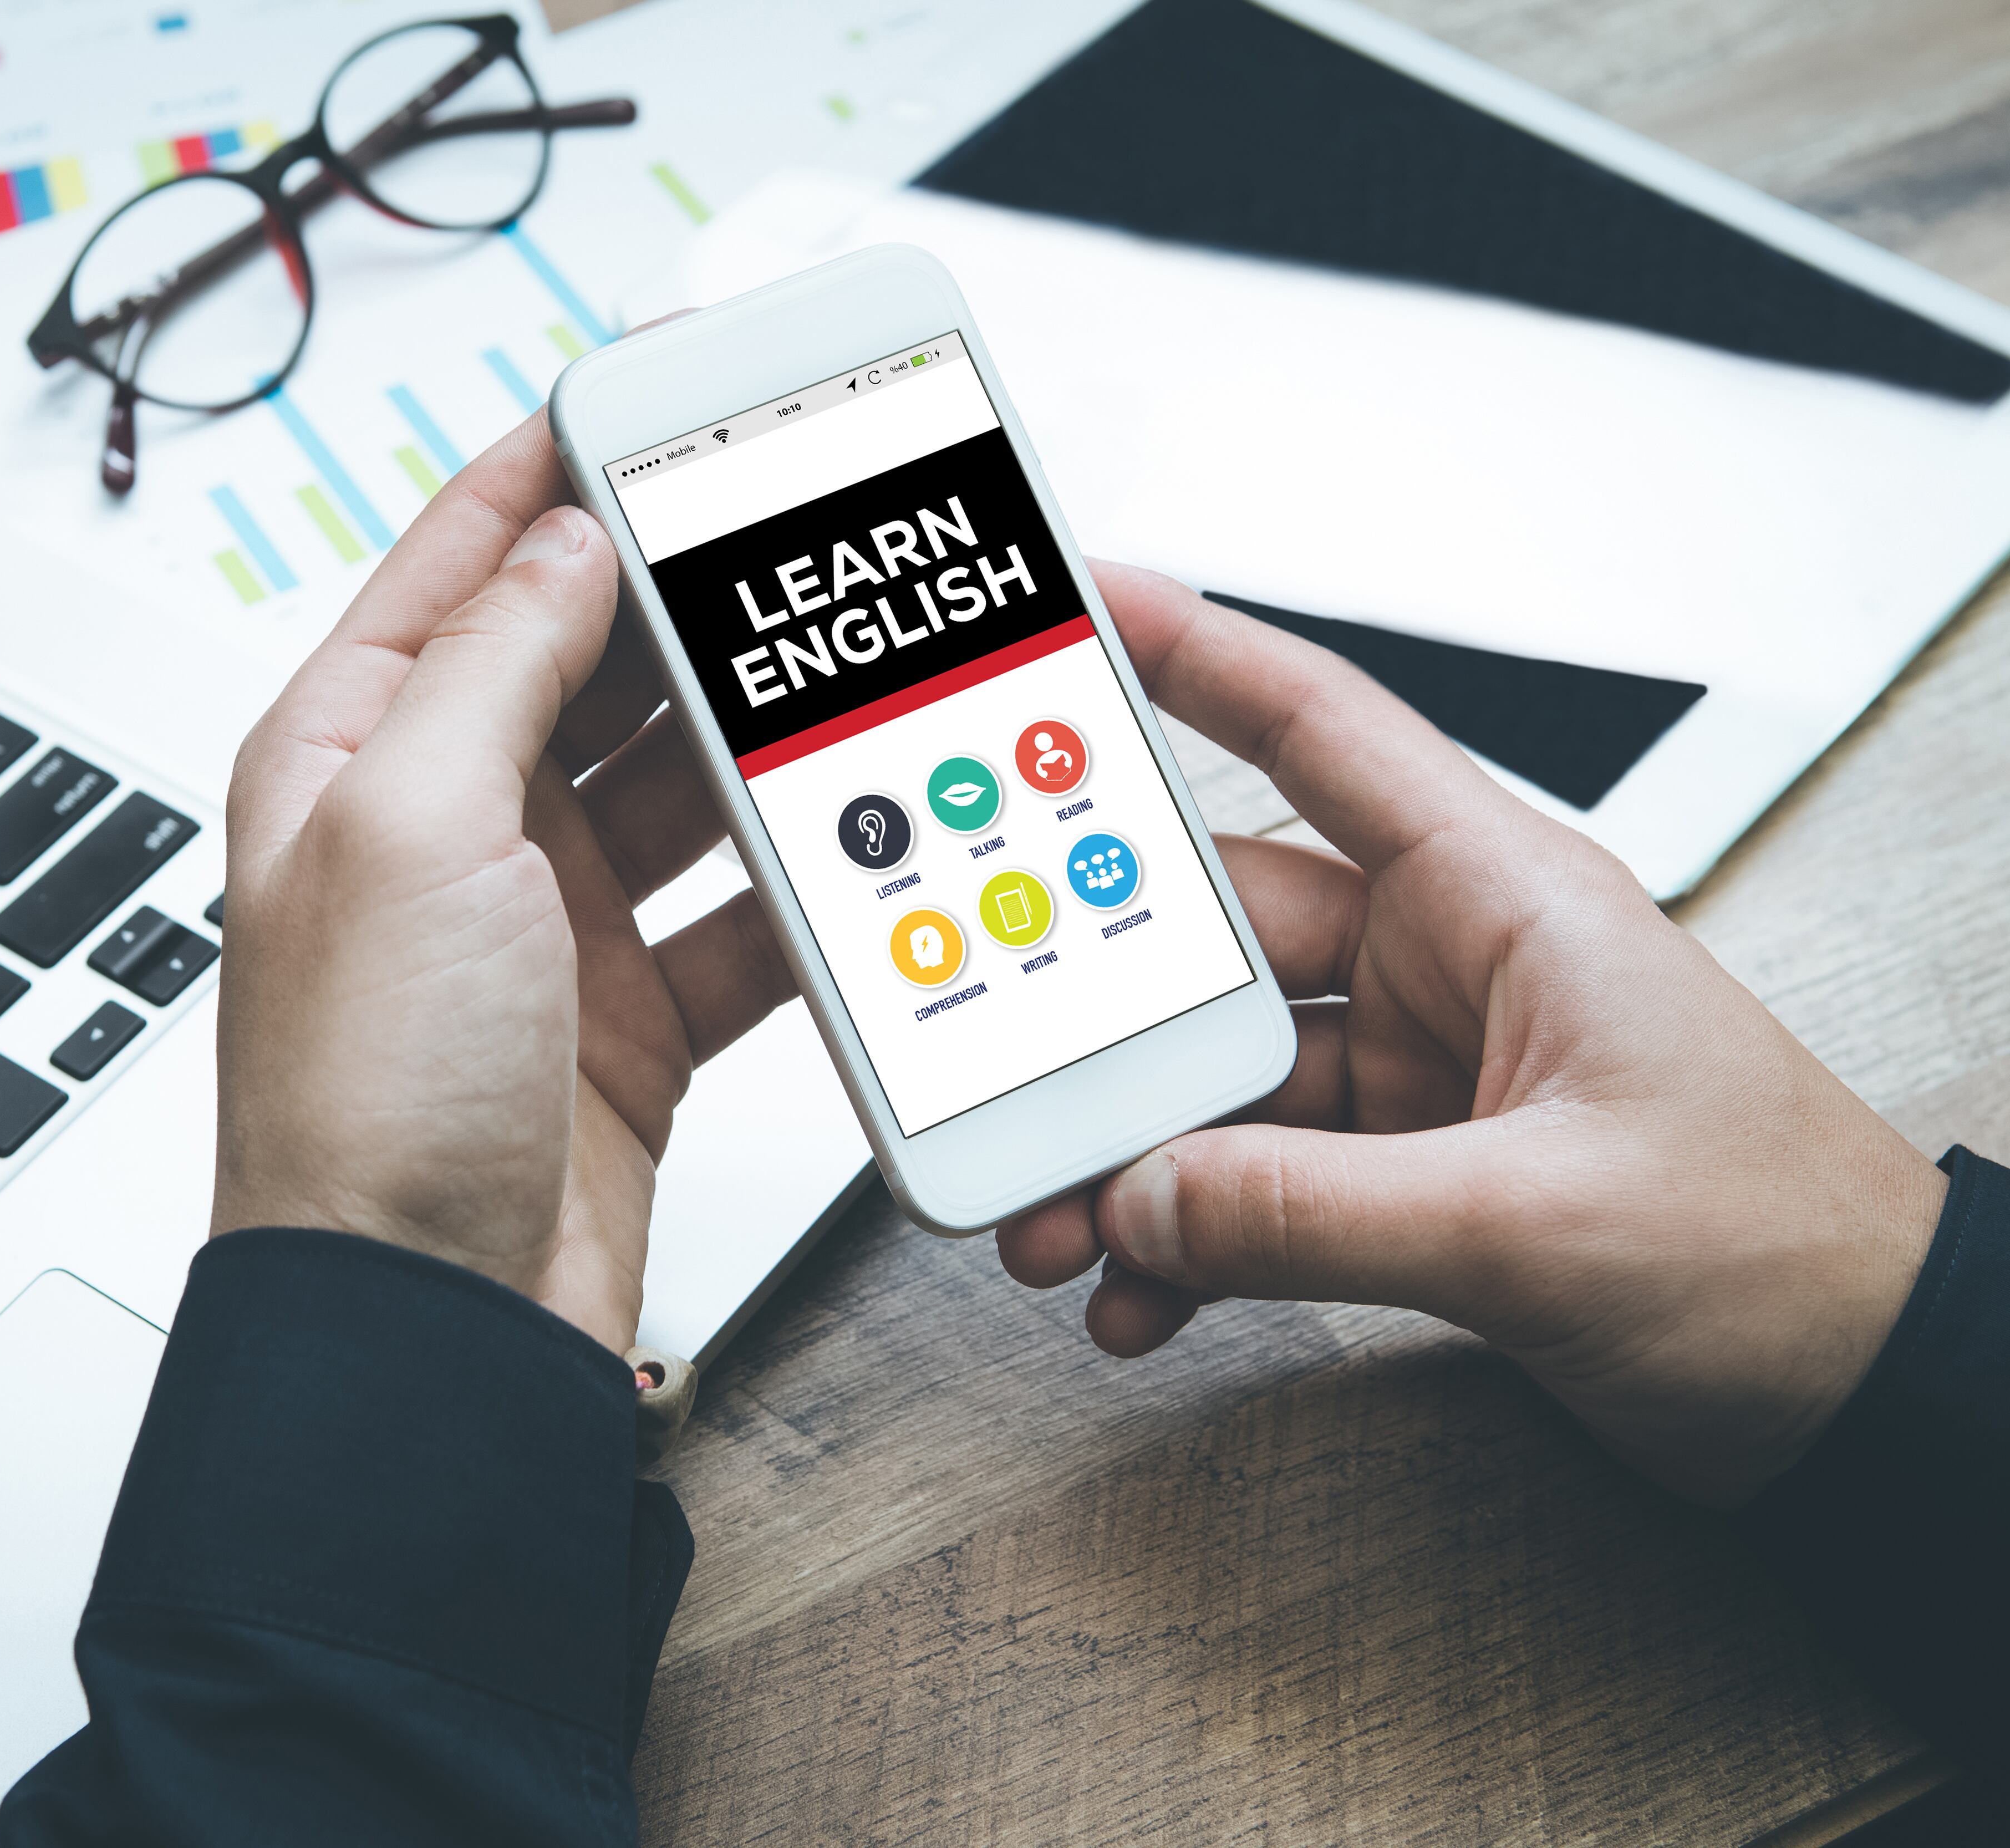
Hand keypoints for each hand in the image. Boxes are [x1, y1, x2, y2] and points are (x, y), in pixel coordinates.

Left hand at [210, 413, 797, 1353]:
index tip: (656, 392)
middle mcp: (442, 827)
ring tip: (843, 673)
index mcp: (349, 755)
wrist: (422, 1327)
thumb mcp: (406, 827)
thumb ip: (490, 665)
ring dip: (754, 736)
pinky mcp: (627, 1015)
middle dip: (684, 594)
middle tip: (793, 531)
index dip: (557, 466)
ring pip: (675, 780)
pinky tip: (849, 847)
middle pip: (584, 658)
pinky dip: (793, 884)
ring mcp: (541, 923)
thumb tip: (565, 543)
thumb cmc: (360, 1100)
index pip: (462, 561)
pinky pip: (733, 914)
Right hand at [996, 565, 1949, 1506]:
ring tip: (1052, 1226)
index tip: (1076, 605)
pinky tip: (1140, 1293)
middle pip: (1219, 943)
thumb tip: (1144, 1202)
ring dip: (1126, 1157)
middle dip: (1099, 1017)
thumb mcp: (1542, 1225)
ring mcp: (1421, 1079)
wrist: (1871, 1395)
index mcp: (1502, 902)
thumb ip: (1320, 1214)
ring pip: (1218, 1083)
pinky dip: (1187, 1242)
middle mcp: (1447, 970)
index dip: (1194, 653)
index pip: (1320, 730)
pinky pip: (1253, 1189)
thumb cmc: (1784, 1257)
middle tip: (995, 1058)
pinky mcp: (1410, 1181)